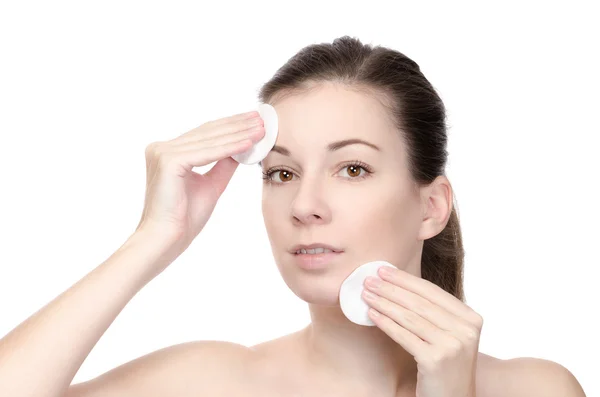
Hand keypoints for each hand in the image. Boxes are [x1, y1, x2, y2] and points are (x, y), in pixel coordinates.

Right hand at [135, 111, 264, 261]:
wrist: (166, 240)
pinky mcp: (169, 161)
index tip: (253, 120)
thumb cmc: (183, 218)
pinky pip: (207, 153)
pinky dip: (230, 148)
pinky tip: (249, 143)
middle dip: (238, 124)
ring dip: (238, 133)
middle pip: (208, 132)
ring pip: (210, 140)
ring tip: (261, 129)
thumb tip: (242, 147)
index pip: (205, 134)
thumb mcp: (210, 186)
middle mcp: (161, 148)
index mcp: (167, 152)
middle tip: (261, 118)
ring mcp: (163, 153)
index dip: (230, 125)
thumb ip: (222, 165)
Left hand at [362, 266, 482, 396]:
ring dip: (384, 303)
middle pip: (419, 302)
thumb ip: (436, 313)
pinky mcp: (435, 360)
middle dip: (391, 288)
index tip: (383, 270)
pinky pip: (404, 335)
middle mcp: (466, 330)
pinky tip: (372, 314)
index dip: (405, 279)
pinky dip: (385, 323)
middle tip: (368, 279)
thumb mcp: (450, 335)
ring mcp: (452, 345)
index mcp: (471, 319)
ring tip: (367, 294)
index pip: (432, 291)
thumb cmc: (447, 367)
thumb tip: (398, 285)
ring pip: (410, 317)